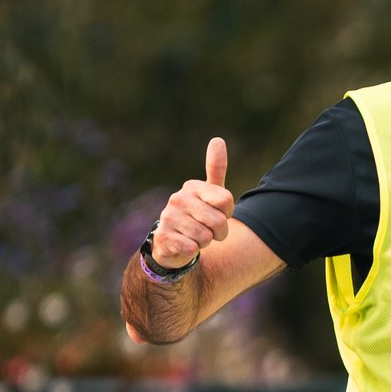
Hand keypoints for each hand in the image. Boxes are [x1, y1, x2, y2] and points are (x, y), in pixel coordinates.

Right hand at [151, 137, 234, 266]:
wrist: (173, 244)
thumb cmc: (197, 217)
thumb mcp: (210, 194)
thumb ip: (216, 170)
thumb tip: (217, 139)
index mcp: (192, 187)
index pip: (226, 201)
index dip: (227, 214)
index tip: (218, 213)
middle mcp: (178, 198)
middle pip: (219, 221)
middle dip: (219, 233)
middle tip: (209, 231)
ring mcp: (168, 217)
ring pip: (205, 237)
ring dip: (205, 243)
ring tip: (195, 237)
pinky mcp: (163, 236)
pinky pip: (192, 248)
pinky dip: (193, 251)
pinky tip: (184, 245)